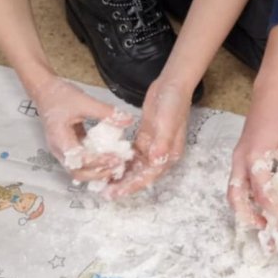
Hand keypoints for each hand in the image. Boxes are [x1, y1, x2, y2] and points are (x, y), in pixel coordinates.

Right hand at [31, 79, 133, 184]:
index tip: (115, 159)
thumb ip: (106, 112)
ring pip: (79, 170)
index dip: (98, 162)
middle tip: (117, 167)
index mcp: (60, 139)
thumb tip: (127, 120)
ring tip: (115, 166)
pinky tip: (109, 158)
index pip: (79, 159)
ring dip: (97, 171)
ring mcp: (63, 150)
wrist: (45, 91)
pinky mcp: (70, 147)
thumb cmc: (59, 95)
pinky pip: (82, 161)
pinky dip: (95, 163)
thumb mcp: (84, 101)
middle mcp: (59, 149)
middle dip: (98, 173)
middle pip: (77, 172)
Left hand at [104, 77, 192, 197]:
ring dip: (122, 175)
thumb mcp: (168, 121)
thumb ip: (163, 142)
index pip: (150, 174)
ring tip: (104, 184)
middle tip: (106, 193)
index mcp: (170, 154)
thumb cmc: (173, 102)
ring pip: (135, 166)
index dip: (134, 184)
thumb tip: (156, 161)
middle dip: (125, 184)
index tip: (118, 192)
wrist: (172, 84)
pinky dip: (121, 161)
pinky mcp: (145, 138)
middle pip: (142, 174)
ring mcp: (153, 146)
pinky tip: (108, 166)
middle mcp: (162, 154)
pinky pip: (132, 155)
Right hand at [228, 84, 277, 228]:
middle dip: (247, 215)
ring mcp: (237, 159)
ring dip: (244, 208)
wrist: (269, 95)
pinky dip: (246, 196)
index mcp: (254, 156)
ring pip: (233, 190)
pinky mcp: (240, 158)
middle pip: (235, 196)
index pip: (262, 192)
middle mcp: (240, 160)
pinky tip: (262, 200)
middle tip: (265, 226)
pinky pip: (238, 182)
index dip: (275, 208)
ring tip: (263, 218)